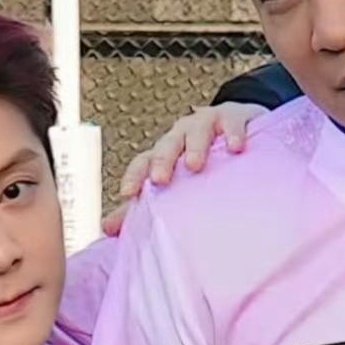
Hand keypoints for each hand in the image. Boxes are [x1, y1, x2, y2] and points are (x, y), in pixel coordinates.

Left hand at [103, 103, 267, 236]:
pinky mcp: (233, 116)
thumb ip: (142, 206)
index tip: (127, 194)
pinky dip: (232, 133)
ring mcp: (206, 124)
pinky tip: (235, 148)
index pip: (144, 162)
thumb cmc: (202, 157)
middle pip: (166, 146)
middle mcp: (180, 136)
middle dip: (162, 161)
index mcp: (164, 153)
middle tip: (160, 179)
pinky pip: (231, 122)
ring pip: (196, 131)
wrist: (237, 123)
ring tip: (194, 165)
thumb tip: (106, 228)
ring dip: (194, 146)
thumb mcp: (176, 180)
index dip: (134, 175)